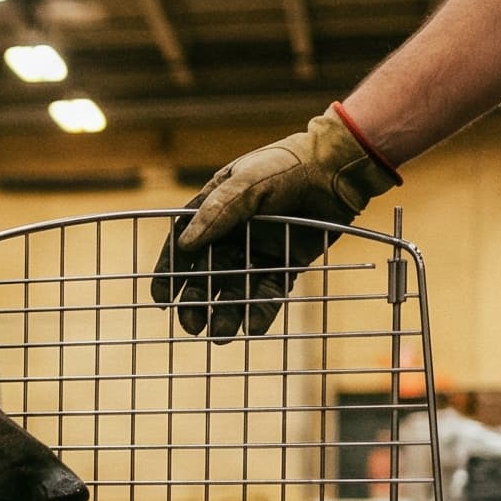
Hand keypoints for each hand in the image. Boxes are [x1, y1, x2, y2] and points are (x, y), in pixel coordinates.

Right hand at [148, 107, 401, 340]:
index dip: (170, 273)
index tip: (163, 299)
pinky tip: (252, 328)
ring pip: (235, 288)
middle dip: (196, 302)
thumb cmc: (286, 165)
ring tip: (221, 335)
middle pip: (206, 275)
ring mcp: (259, 250)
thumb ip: (216, 212)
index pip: (183, 247)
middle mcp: (232, 235)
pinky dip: (260, 311)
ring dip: (226, 313)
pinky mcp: (286, 264)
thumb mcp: (246, 182)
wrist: (337, 168)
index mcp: (214, 211)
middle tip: (192, 326)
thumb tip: (184, 245)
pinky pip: (268, 292)